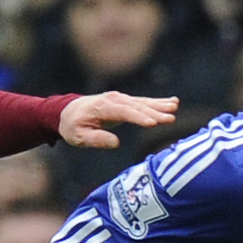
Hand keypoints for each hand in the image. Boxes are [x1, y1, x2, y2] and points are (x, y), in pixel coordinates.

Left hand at [58, 91, 176, 149]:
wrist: (67, 111)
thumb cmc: (73, 126)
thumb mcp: (78, 137)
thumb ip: (96, 139)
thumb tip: (116, 143)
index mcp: (103, 107)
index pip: (124, 112)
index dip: (139, 118)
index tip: (153, 123)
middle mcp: (114, 100)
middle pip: (137, 106)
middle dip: (155, 112)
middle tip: (171, 118)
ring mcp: (120, 98)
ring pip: (143, 102)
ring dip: (160, 105)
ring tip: (175, 107)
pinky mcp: (125, 101)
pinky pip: (143, 102)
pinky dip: (158, 102)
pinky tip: (172, 102)